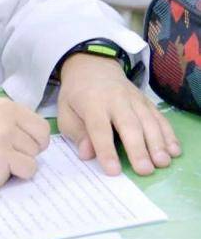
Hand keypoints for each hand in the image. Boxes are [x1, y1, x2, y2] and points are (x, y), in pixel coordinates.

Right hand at [0, 97, 49, 192]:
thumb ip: (2, 121)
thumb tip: (26, 134)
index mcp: (2, 106)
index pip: (39, 125)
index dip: (32, 140)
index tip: (18, 147)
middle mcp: (6, 118)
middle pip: (40, 142)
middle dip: (27, 153)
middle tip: (6, 158)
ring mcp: (4, 138)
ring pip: (34, 159)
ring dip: (17, 166)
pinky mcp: (1, 159)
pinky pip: (27, 171)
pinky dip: (14, 177)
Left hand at [58, 54, 181, 176]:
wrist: (93, 67)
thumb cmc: (77, 95)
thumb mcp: (65, 112)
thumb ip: (76, 133)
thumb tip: (87, 154)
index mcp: (92, 103)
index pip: (99, 129)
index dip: (106, 150)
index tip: (113, 171)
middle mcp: (116, 100)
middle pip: (129, 125)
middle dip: (138, 149)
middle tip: (145, 170)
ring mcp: (134, 99)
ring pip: (148, 121)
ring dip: (157, 143)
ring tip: (162, 163)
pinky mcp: (146, 101)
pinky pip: (159, 118)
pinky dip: (168, 134)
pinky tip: (174, 150)